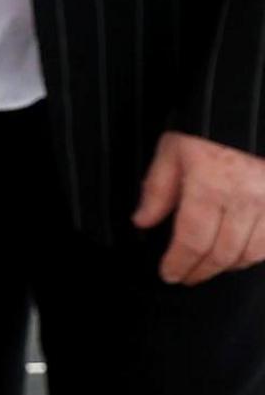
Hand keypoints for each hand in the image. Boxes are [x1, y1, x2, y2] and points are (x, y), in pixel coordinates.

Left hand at [133, 129, 264, 283]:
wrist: (247, 117)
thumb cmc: (208, 133)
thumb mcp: (173, 150)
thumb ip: (157, 188)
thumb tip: (142, 221)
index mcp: (211, 184)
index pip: (193, 239)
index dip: (179, 262)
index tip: (168, 274)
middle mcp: (245, 198)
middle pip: (222, 252)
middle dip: (200, 271)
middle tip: (185, 277)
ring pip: (250, 253)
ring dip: (226, 267)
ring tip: (207, 268)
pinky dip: (252, 256)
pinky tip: (235, 256)